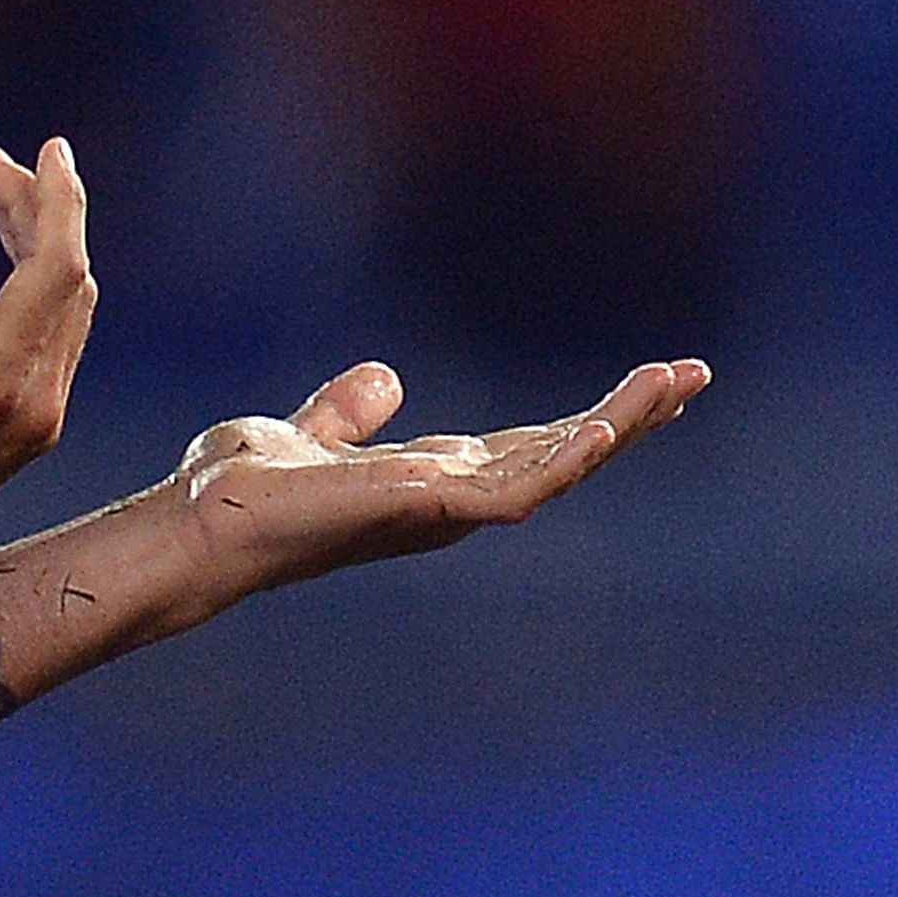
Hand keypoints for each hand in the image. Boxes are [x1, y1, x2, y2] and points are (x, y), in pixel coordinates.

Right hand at [0, 139, 97, 604]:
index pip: (56, 268)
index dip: (56, 200)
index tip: (46, 150)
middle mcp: (33, 403)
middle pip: (68, 283)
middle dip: (39, 213)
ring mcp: (34, 424)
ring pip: (65, 314)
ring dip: (41, 252)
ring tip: (1, 200)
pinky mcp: (23, 438)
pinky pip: (53, 345)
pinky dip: (39, 293)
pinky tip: (10, 268)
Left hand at [146, 355, 709, 615]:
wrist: (203, 522)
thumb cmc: (242, 490)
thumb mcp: (308, 431)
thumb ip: (347, 411)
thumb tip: (384, 378)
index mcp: (432, 481)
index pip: (530, 446)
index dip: (587, 417)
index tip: (645, 382)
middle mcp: (452, 501)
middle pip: (562, 455)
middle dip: (631, 417)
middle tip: (693, 374)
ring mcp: (449, 512)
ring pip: (560, 467)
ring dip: (622, 424)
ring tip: (678, 380)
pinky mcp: (434, 513)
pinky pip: (522, 489)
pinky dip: (570, 457)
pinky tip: (614, 423)